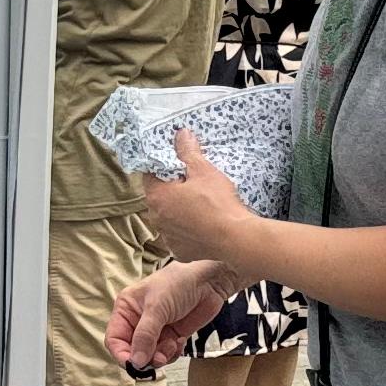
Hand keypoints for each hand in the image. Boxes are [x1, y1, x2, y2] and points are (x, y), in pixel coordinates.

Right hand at [104, 260, 232, 372]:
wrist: (209, 282)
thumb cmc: (178, 284)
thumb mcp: (157, 308)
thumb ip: (145, 336)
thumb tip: (135, 363)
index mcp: (126, 310)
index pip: (114, 339)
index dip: (121, 354)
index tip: (134, 365)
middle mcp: (137, 322)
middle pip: (131, 351)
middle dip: (144, 358)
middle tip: (158, 359)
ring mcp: (155, 331)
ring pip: (149, 356)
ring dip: (160, 357)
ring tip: (172, 345)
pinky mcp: (170, 337)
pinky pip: (164, 355)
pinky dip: (171, 354)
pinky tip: (179, 342)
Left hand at [138, 130, 258, 259]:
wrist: (235, 238)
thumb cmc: (218, 202)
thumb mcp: (203, 170)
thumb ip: (188, 151)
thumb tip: (180, 134)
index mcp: (157, 197)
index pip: (150, 175)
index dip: (163, 168)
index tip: (177, 166)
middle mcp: (156, 219)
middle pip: (159, 197)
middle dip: (172, 189)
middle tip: (192, 184)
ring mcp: (168, 238)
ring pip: (169, 218)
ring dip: (178, 211)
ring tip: (200, 205)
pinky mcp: (180, 252)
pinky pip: (179, 236)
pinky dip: (187, 230)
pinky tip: (202, 224)